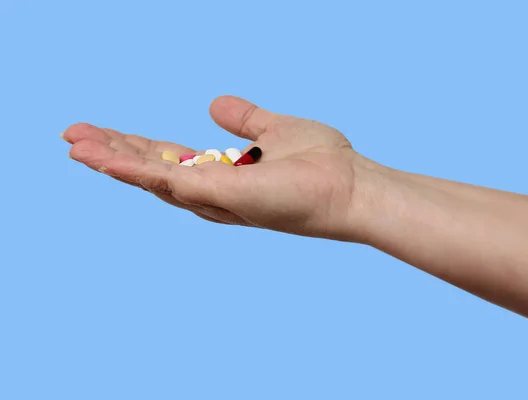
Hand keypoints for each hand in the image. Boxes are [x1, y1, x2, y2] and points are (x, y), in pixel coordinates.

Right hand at [63, 95, 364, 240]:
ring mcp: (216, 197)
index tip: (104, 132)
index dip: (136, 146)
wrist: (352, 187)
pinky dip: (133, 170)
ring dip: (112, 161)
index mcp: (224, 174)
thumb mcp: (274, 129)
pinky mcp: (221, 196)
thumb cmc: (323, 164)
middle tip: (74, 137)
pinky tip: (103, 158)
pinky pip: (169, 181)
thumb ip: (244, 119)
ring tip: (75, 144)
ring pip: (152, 179)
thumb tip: (213, 104)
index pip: (170, 159)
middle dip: (113, 154)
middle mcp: (215, 191)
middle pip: (153, 170)